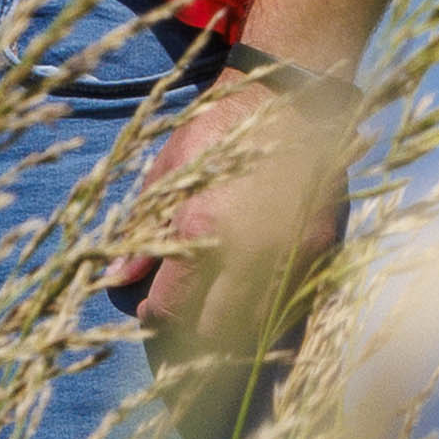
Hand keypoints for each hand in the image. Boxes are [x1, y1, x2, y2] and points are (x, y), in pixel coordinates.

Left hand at [113, 60, 360, 326]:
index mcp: (202, 230)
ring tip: (216, 325)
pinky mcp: (321, 247)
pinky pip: (295, 304)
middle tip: (182, 329)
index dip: (156, 319)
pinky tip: (255, 309)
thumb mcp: (169, 173)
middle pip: (217, 331)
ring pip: (260, 327)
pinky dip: (273, 317)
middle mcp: (250, 251)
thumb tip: (117, 279)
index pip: (174, 307)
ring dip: (235, 335)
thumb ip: (143, 231)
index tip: (151, 313)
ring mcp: (291, 253)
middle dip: (194, 340)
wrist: (287, 98)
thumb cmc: (218, 131)